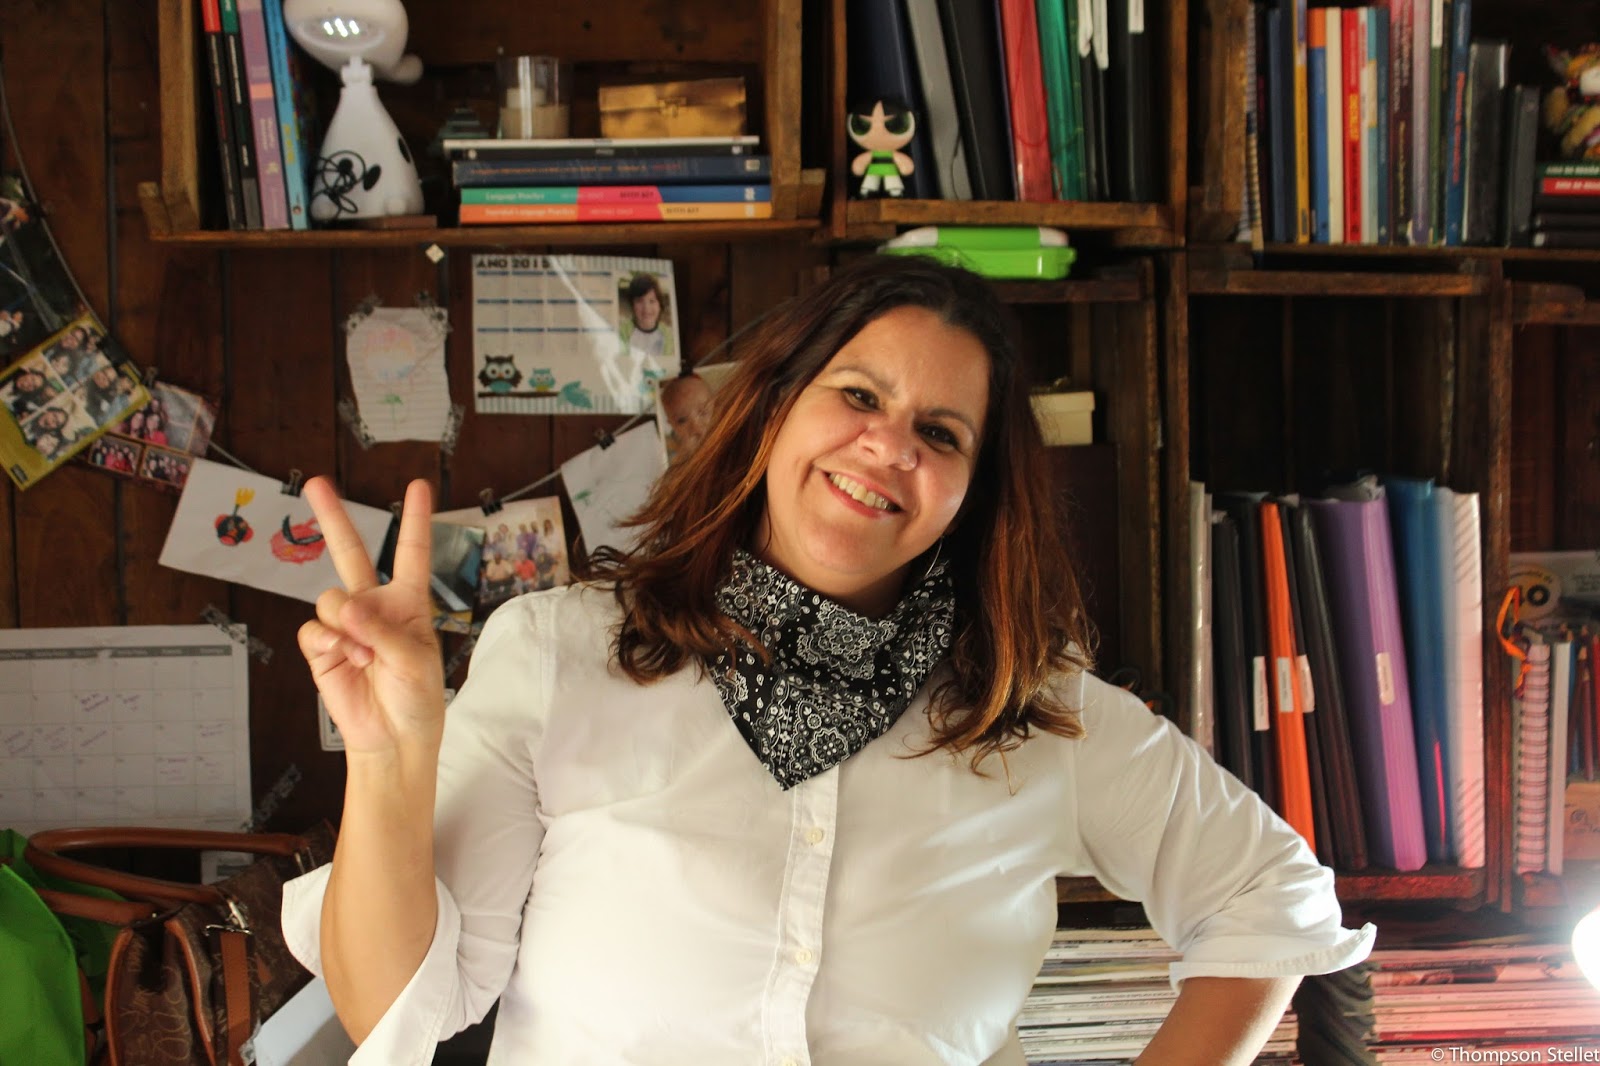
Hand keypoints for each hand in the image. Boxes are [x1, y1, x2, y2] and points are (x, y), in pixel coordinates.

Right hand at [297, 477, 444, 757]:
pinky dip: (330, 642)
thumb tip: (346, 608)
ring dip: (347, 626)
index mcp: (408, 602)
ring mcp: (345, 626)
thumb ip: (383, 630)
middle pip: (349, 553)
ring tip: (366, 656)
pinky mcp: (323, 648)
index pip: (411, 553)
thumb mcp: (415, 660)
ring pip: (331, 598)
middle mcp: (374, 606)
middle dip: (331, 517)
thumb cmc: (417, 698)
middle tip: (316, 482)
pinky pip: (315, 629)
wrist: (393, 738)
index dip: (415, 519)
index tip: (418, 486)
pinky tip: (348, 659)